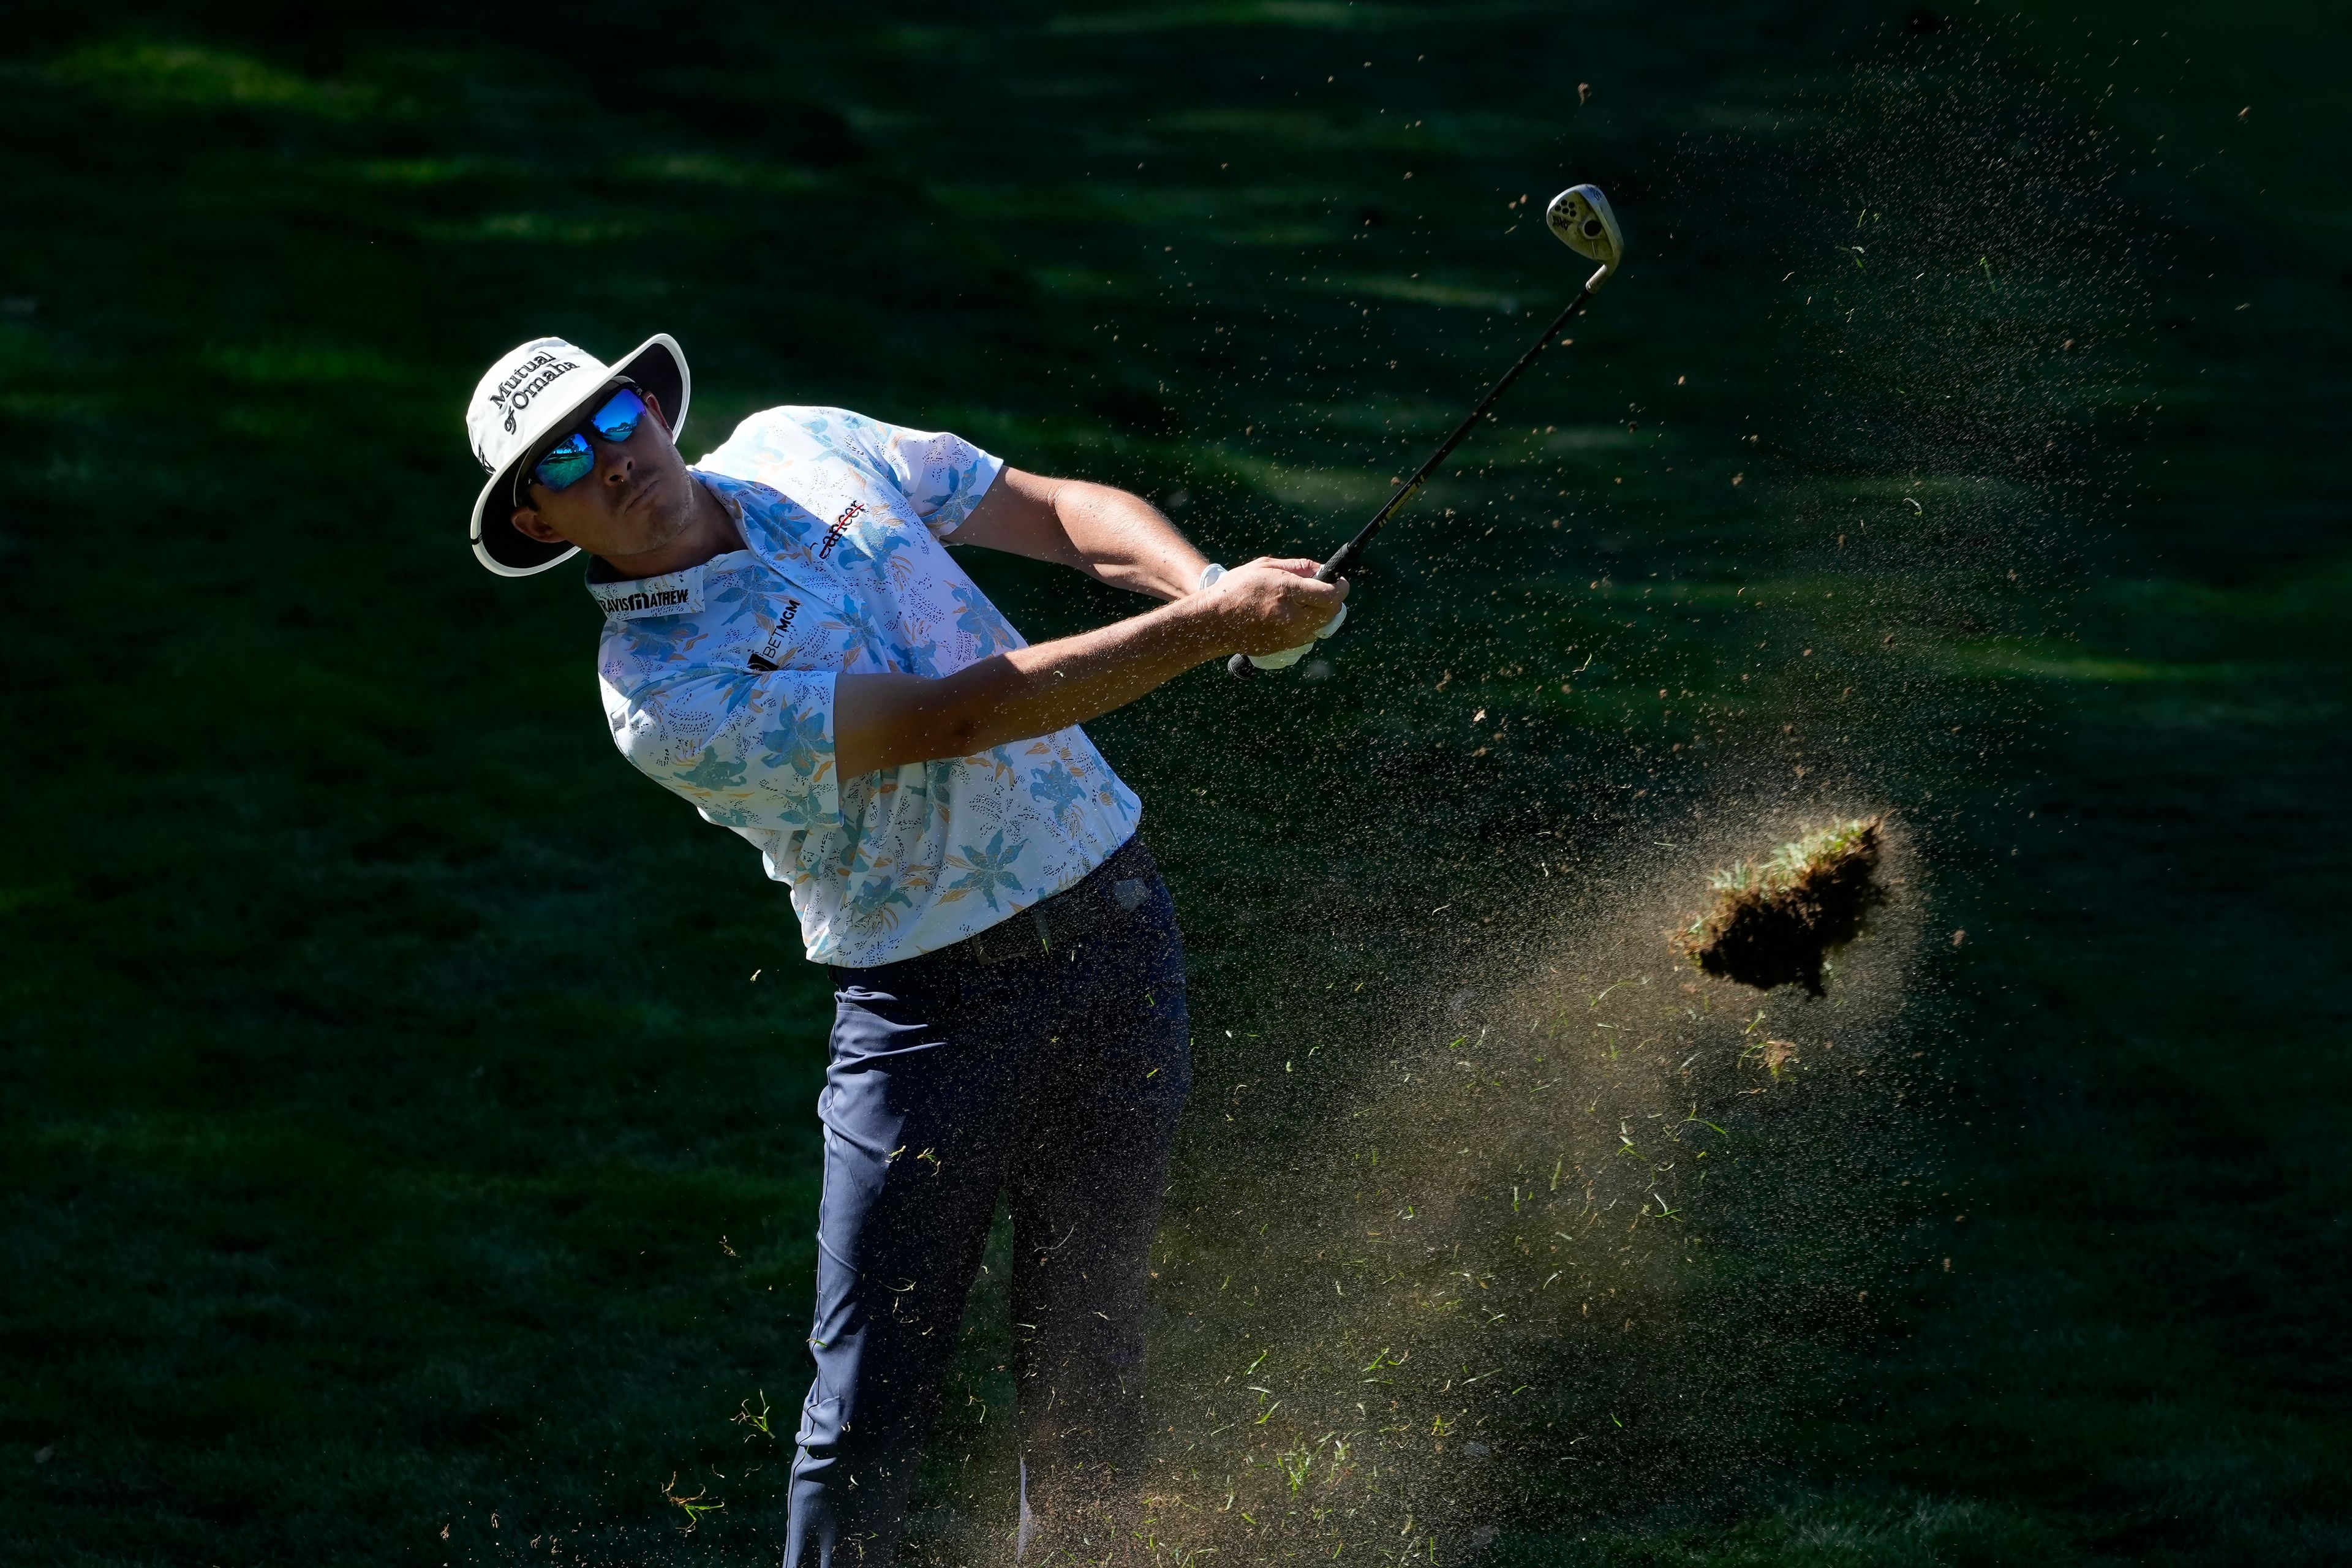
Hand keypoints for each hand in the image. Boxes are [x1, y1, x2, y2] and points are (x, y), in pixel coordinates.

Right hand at [1194, 558, 1348, 655]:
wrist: (1212, 622)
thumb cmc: (1235, 589)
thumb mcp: (1265, 566)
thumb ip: (1298, 567)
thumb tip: (1322, 570)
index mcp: (1287, 591)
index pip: (1330, 594)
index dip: (1339, 586)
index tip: (1338, 581)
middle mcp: (1291, 616)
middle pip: (1330, 612)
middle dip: (1332, 600)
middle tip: (1325, 589)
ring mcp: (1288, 636)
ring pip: (1321, 626)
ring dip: (1320, 613)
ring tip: (1305, 602)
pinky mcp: (1283, 648)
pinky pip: (1306, 636)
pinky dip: (1306, 625)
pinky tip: (1291, 615)